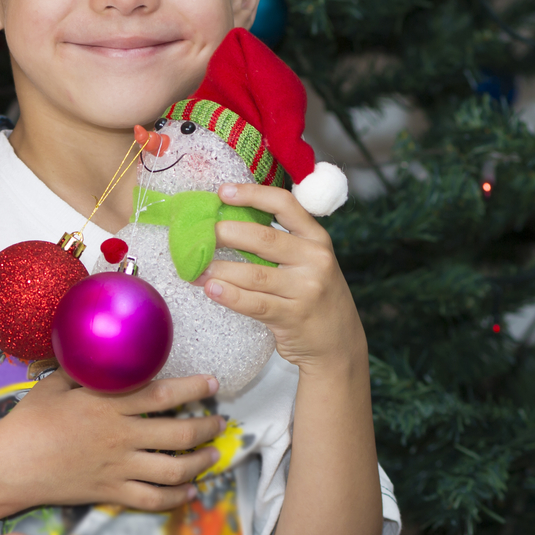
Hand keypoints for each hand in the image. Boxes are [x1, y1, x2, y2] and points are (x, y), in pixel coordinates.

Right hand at [0, 371, 222, 513]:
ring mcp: (118, 468)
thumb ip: (84, 370)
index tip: (213, 383)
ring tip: (212, 455)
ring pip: (174, 469)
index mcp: (108, 405)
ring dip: (201, 462)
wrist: (11, 466)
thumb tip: (100, 352)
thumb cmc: (28, 421)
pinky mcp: (111, 493)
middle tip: (219, 421)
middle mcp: (120, 437)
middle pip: (180, 433)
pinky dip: (176, 497)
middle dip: (208, 427)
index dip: (195, 388)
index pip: (164, 394)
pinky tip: (189, 491)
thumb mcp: (55, 384)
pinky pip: (153, 499)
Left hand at [203, 182, 365, 372]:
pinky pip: (255, 304)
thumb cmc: (314, 296)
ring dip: (219, 269)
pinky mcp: (294, 317)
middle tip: (199, 234)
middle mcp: (315, 260)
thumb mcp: (310, 262)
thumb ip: (281, 244)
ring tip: (194, 267)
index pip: (284, 204)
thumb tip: (228, 223)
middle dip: (226, 233)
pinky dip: (230, 295)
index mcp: (317, 239)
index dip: (252, 194)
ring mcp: (307, 289)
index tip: (223, 192)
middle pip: (264, 238)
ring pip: (255, 274)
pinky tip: (211, 289)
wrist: (339, 343)